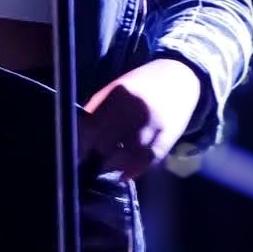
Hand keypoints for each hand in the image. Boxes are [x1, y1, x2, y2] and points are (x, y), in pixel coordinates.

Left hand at [80, 58, 201, 180]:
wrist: (178, 76)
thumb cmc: (140, 85)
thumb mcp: (115, 90)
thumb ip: (97, 109)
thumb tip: (78, 134)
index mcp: (115, 95)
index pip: (90, 126)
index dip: (80, 145)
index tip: (75, 155)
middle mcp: (133, 109)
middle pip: (106, 143)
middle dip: (95, 158)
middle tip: (89, 165)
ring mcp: (152, 124)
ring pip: (127, 155)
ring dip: (113, 166)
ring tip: (105, 170)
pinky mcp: (168, 136)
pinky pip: (149, 159)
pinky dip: (136, 169)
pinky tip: (125, 175)